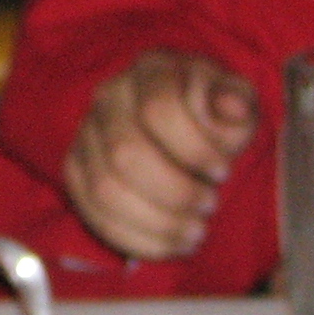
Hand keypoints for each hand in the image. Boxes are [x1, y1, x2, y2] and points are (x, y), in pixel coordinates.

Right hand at [60, 48, 257, 259]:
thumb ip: (237, 103)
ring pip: (105, 189)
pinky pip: (92, 212)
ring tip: (195, 232)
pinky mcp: (76, 170)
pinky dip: (136, 238)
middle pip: (125, 153)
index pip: (158, 109)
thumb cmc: (213, 115)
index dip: (194, 148)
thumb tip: (230, 107)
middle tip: (209, 205)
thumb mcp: (236, 102)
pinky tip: (171, 243)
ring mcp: (85, 134)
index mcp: (151, 71)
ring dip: (156, 221)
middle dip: (175, 191)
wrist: (183, 129)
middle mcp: (108, 98)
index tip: (224, 171)